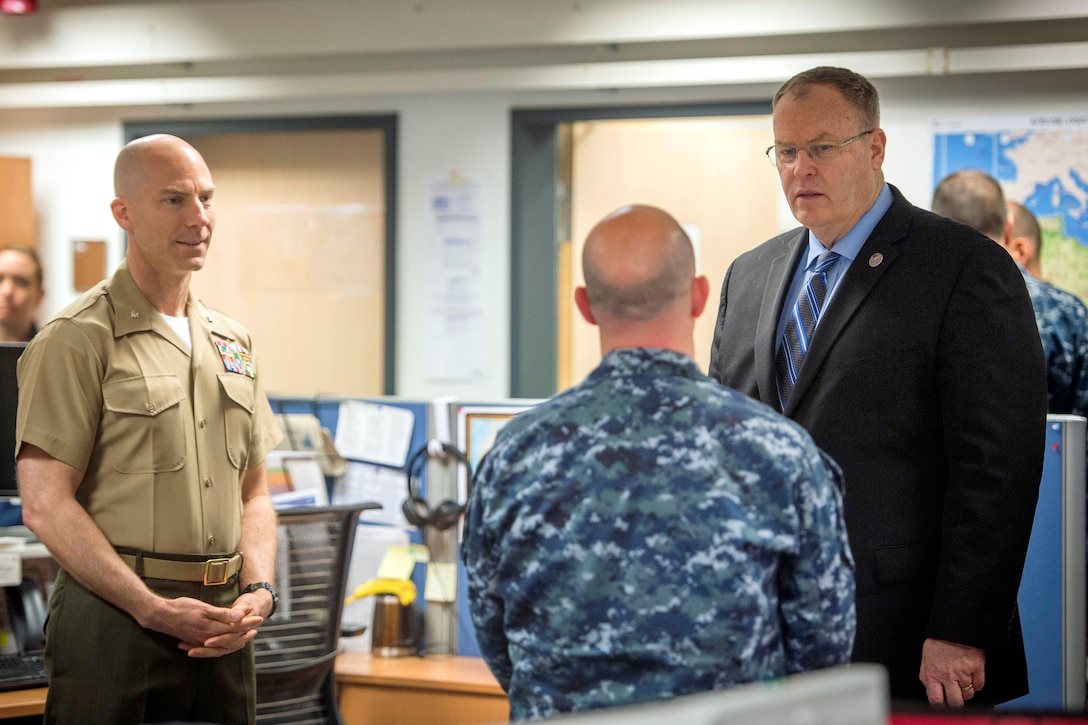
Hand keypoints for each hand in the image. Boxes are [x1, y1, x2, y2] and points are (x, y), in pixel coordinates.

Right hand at [143, 595, 261, 657]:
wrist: (161, 616)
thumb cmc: (182, 608)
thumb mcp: (203, 608)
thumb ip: (222, 614)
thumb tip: (239, 616)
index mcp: (212, 629)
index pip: (236, 628)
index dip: (248, 623)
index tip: (259, 618)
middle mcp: (208, 638)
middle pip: (232, 639)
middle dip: (245, 634)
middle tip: (256, 628)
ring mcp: (201, 642)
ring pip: (223, 646)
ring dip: (235, 641)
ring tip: (244, 636)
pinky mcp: (195, 642)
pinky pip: (213, 648)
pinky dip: (222, 646)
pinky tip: (225, 643)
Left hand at [919, 637, 985, 707]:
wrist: (955, 626)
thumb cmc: (939, 640)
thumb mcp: (926, 657)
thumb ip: (926, 674)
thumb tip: (928, 687)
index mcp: (932, 673)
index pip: (936, 700)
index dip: (940, 706)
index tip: (943, 706)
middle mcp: (948, 676)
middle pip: (956, 702)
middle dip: (957, 702)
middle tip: (957, 696)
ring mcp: (963, 673)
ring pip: (969, 694)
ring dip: (967, 690)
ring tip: (963, 680)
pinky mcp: (977, 668)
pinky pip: (980, 685)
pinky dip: (977, 683)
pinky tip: (972, 674)